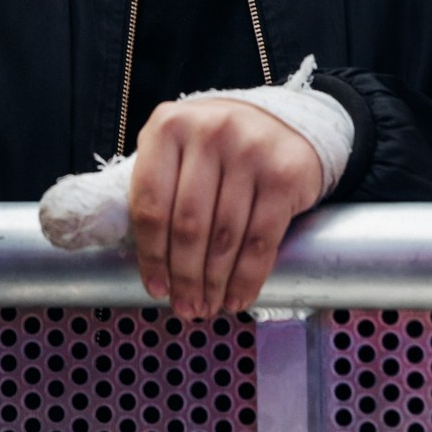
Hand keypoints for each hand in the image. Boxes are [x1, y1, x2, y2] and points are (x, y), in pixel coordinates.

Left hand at [128, 98, 321, 318]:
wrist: (283, 124)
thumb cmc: (219, 147)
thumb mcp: (180, 149)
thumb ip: (159, 189)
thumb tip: (148, 266)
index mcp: (168, 126)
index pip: (150, 202)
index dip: (150, 253)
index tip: (155, 287)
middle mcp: (207, 132)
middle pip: (188, 224)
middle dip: (185, 277)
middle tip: (186, 307)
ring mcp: (248, 150)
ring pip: (224, 237)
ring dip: (214, 283)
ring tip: (209, 307)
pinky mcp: (283, 175)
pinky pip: (260, 240)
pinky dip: (247, 278)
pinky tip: (238, 298)